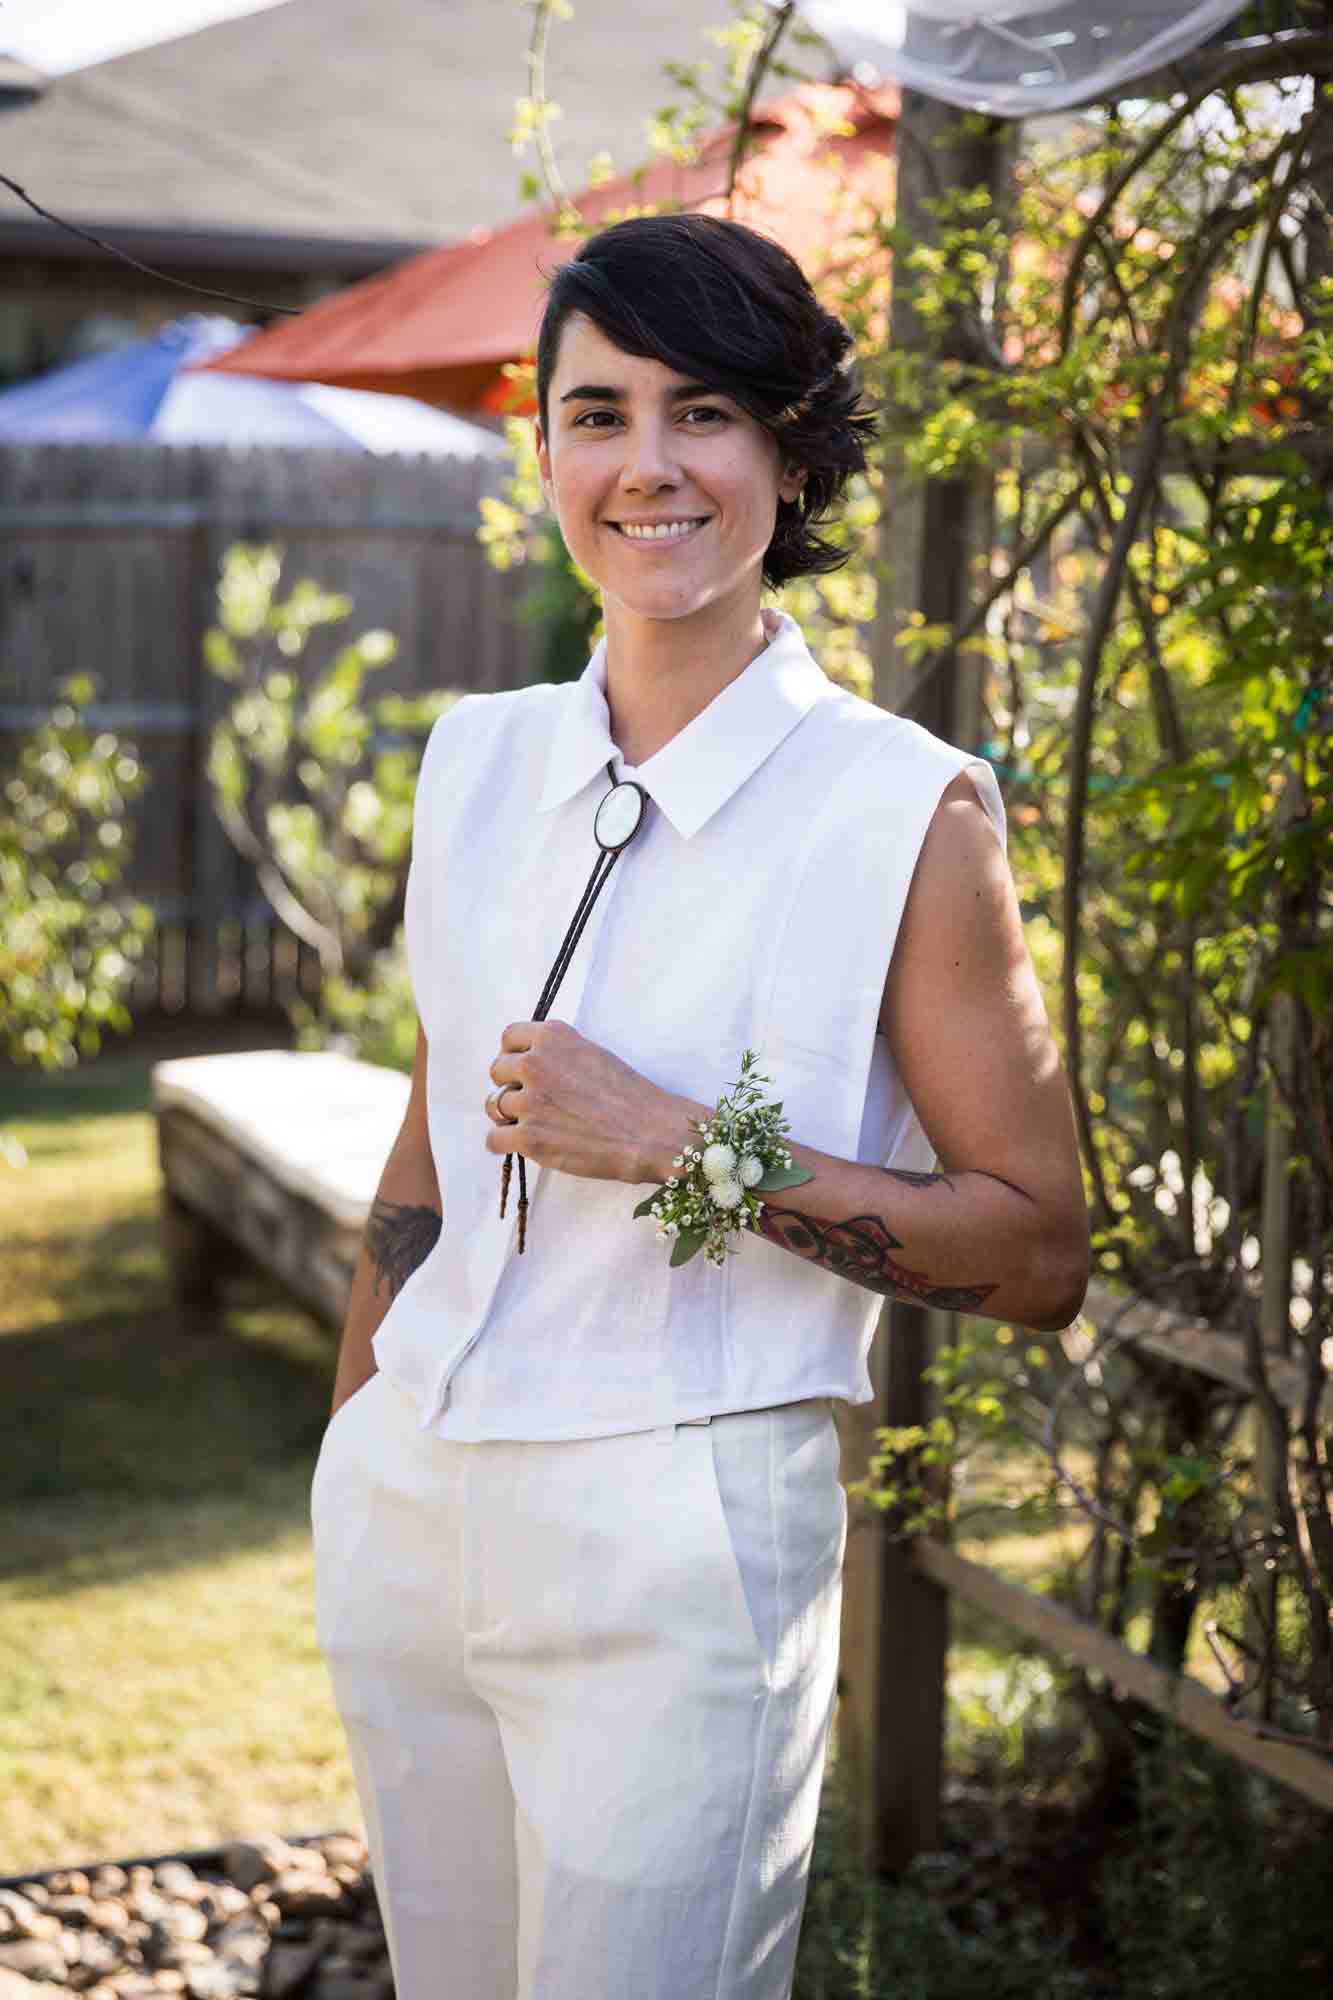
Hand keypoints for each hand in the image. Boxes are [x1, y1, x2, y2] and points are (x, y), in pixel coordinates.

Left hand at [483, 1019, 686, 1184]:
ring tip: (532, 1123)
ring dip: (508, 1116)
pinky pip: (494, 1139)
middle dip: (511, 1085)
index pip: (509, 1037)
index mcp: (553, 1037)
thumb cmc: (628, 1095)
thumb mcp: (592, 1053)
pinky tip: (523, 1144)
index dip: (514, 1055)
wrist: (649, 1132)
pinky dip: (505, 1144)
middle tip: (532, 1100)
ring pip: (494, 1105)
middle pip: (497, 1070)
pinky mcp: (529, 1137)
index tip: (523, 1070)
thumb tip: (528, 1063)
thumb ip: (558, 1053)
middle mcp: (536, 1063)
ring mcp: (531, 1101)